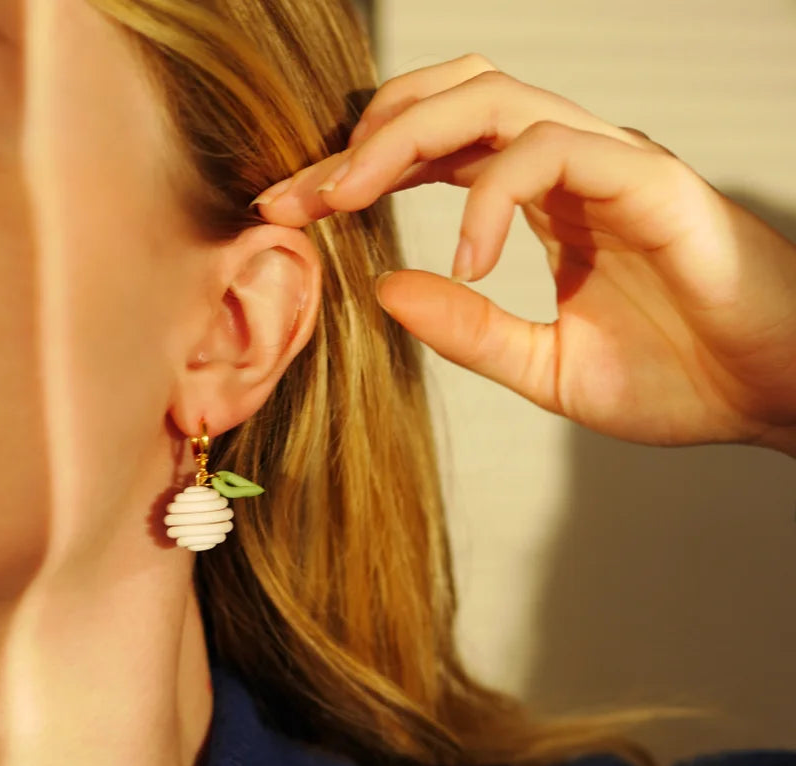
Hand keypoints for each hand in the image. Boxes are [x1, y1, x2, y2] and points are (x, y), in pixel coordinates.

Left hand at [253, 54, 795, 455]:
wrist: (771, 395)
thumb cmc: (678, 380)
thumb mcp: (548, 368)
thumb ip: (471, 331)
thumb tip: (383, 289)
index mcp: (543, 203)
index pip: (434, 154)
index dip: (357, 173)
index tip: (290, 212)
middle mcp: (570, 167)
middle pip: (448, 101)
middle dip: (361, 141)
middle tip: (292, 196)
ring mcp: (611, 162)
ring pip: (492, 98)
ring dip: (404, 140)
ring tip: (344, 197)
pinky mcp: (650, 177)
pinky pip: (553, 151)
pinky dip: (493, 193)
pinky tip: (468, 256)